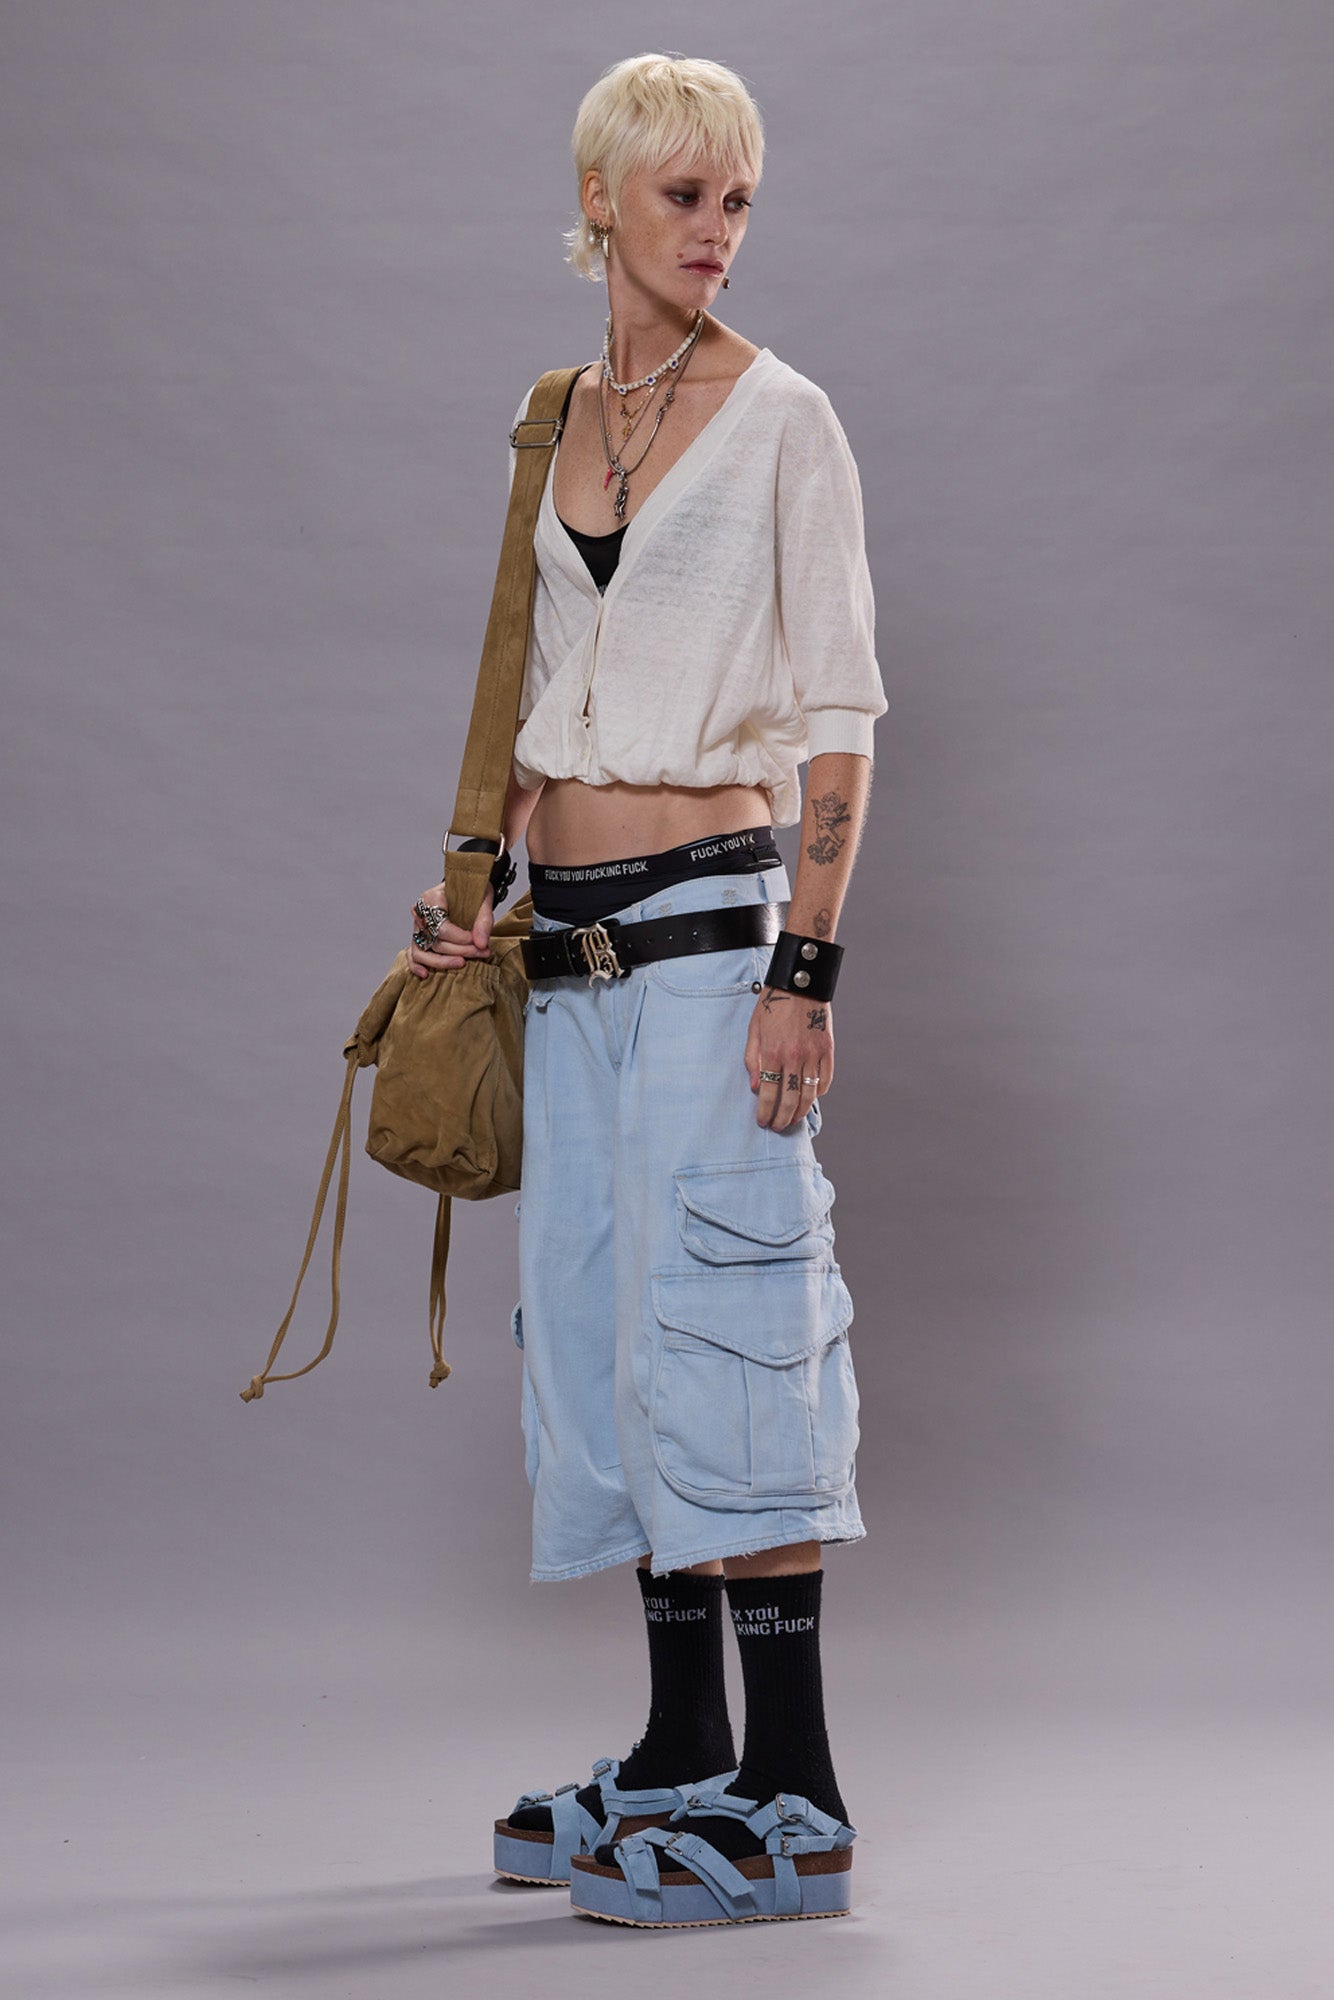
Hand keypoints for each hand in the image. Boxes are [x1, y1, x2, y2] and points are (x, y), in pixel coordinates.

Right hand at [406, 878, 494, 978]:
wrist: (467, 888)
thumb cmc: (473, 891)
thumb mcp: (483, 899)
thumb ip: (483, 921)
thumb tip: (481, 944)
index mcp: (432, 898)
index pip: (442, 927)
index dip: (461, 939)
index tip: (479, 943)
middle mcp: (421, 913)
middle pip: (435, 941)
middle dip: (460, 951)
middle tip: (481, 953)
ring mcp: (417, 927)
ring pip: (421, 951)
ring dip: (442, 962)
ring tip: (462, 964)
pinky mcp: (419, 938)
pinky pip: (412, 954)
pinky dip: (416, 966)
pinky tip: (425, 974)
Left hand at [745, 987, 833, 1129]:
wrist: (800, 983)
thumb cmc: (773, 1004)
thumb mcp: (754, 1029)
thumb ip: (752, 1059)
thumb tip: (755, 1086)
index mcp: (772, 1052)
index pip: (768, 1093)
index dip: (765, 1112)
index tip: (763, 1122)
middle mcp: (794, 1056)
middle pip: (790, 1099)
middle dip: (782, 1118)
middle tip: (777, 1127)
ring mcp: (813, 1054)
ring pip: (810, 1094)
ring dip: (801, 1111)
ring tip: (793, 1119)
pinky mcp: (828, 1049)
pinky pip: (826, 1079)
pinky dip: (819, 1092)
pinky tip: (810, 1098)